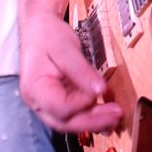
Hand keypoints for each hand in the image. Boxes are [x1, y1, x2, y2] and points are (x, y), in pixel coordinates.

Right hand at [19, 12, 122, 132]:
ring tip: (115, 117)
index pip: (60, 106)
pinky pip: (72, 113)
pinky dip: (89, 115)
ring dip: (93, 122)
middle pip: (65, 121)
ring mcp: (46, 104)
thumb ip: (82, 71)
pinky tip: (105, 113)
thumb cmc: (47, 36)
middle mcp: (38, 102)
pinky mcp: (56, 101)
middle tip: (116, 115)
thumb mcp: (66, 49)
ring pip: (69, 121)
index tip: (100, 92)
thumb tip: (100, 90)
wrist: (38, 29)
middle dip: (93, 121)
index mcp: (35, 88)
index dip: (82, 103)